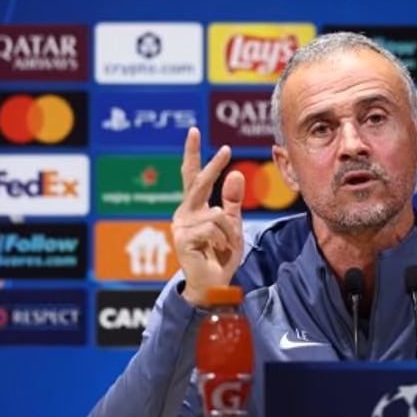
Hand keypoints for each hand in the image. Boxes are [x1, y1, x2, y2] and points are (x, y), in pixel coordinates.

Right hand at [172, 127, 245, 306]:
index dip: (193, 153)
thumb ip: (232, 201)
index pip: (192, 176)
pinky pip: (214, 229)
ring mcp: (181, 225)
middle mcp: (184, 213)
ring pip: (217, 214)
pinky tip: (214, 253)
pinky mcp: (183, 238)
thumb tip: (235, 173)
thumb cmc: (220, 256)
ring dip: (229, 233)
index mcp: (194, 207)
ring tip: (223, 248)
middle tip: (225, 150)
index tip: (194, 131)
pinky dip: (222, 241)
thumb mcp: (232, 225)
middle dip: (213, 166)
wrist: (213, 286)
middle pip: (199, 182)